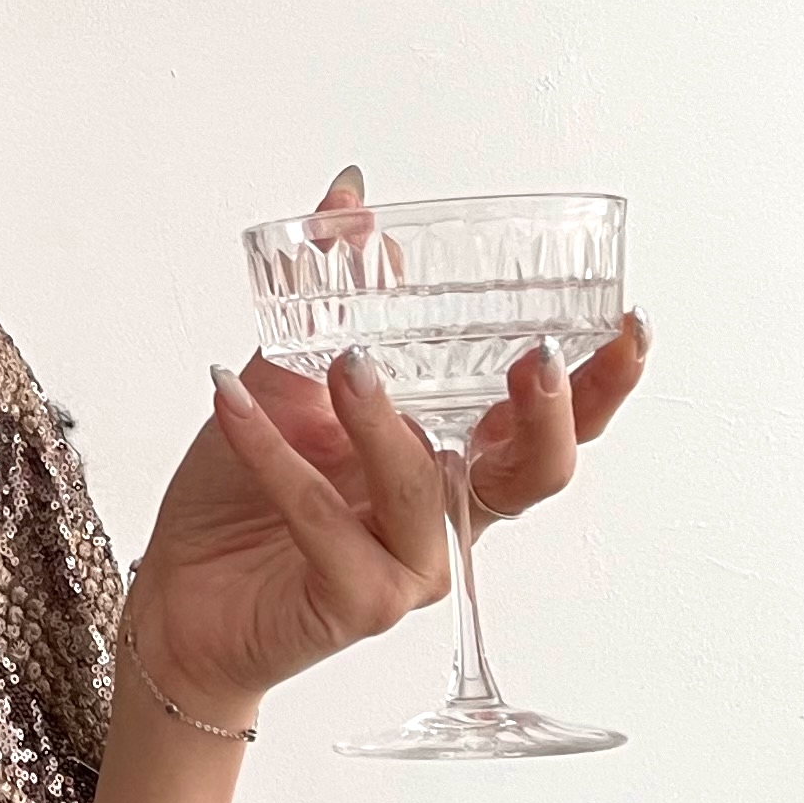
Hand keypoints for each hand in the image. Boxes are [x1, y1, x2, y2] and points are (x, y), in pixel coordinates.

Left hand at [124, 165, 651, 722]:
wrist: (175, 594)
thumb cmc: (241, 497)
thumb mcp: (287, 380)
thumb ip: (330, 302)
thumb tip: (352, 200)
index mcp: (453, 461)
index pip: (550, 424)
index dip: (602, 383)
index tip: (628, 324)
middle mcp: (447, 518)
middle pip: (537, 473)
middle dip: (549, 412)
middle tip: (534, 357)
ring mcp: (409, 568)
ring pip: (423, 490)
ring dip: (385, 420)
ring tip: (347, 362)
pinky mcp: (354, 602)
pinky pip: (322, 519)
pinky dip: (272, 453)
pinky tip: (229, 396)